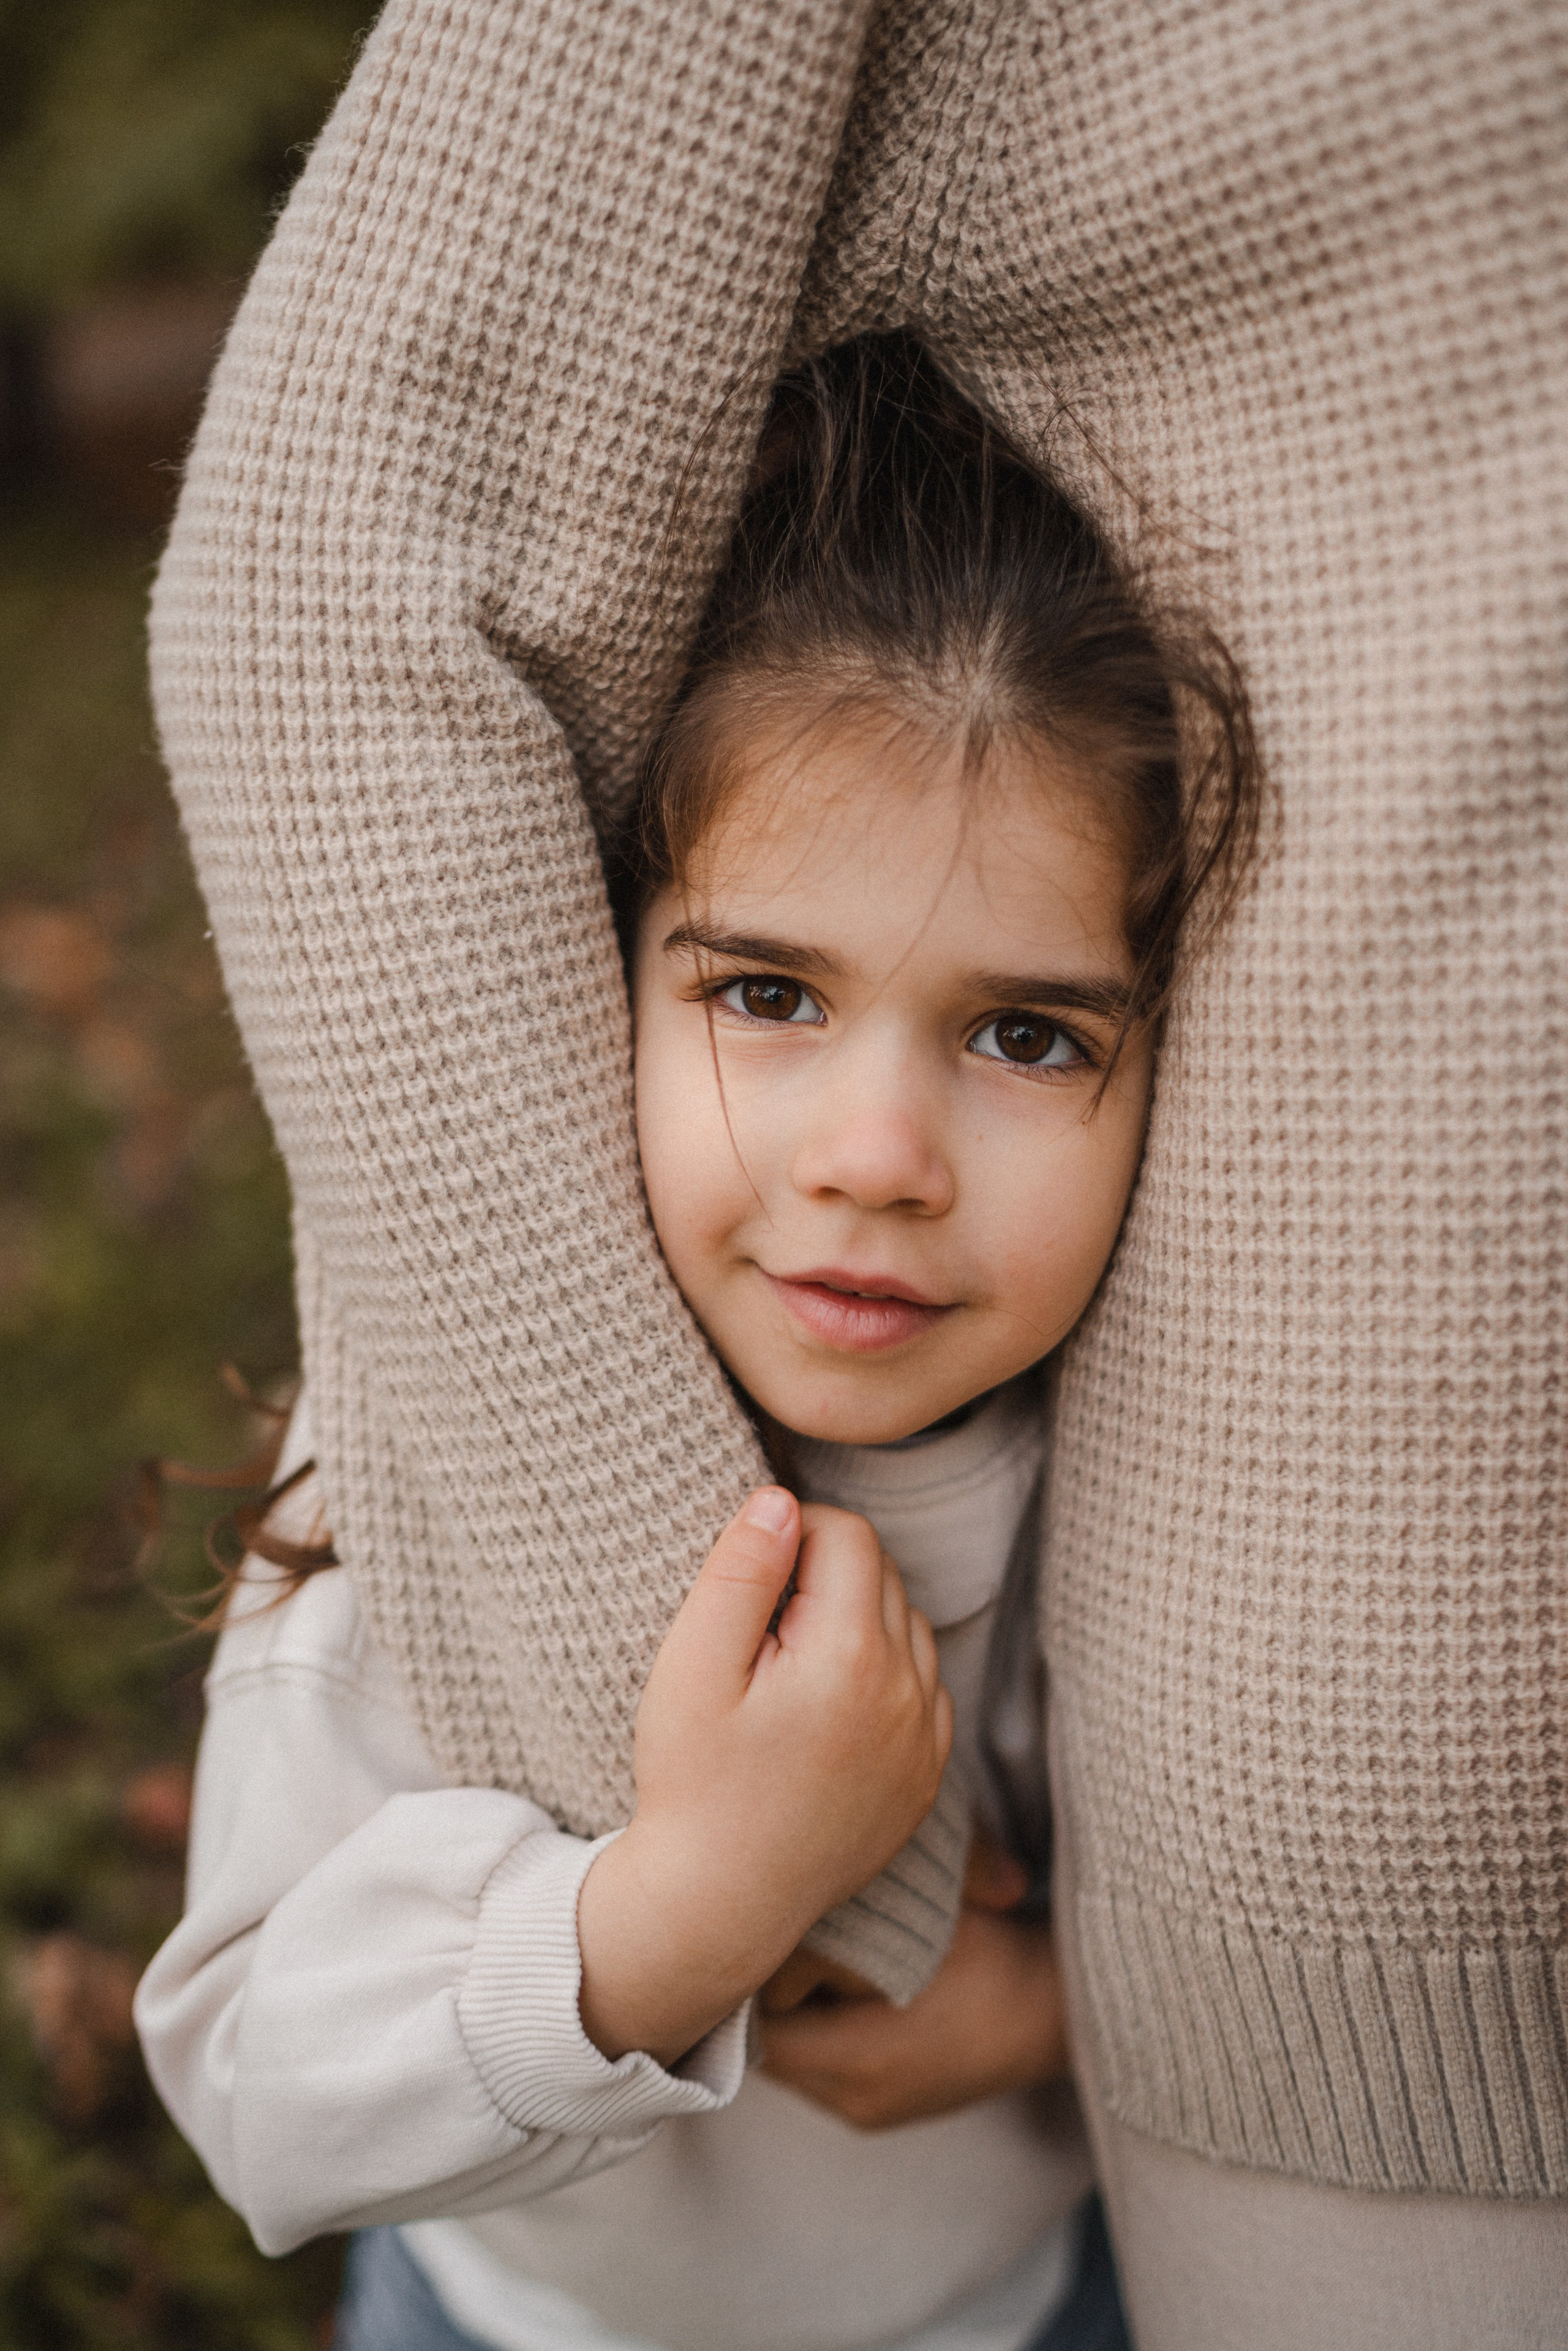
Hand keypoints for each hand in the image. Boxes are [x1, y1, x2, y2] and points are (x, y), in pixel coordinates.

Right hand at [578, 1489, 950, 2067]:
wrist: (720, 1904)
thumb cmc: (693, 1783)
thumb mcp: (691, 1667)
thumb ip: (740, 1572)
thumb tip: (780, 1499)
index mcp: (853, 1656)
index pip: (849, 1533)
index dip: (793, 1535)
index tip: (748, 1580)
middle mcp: (908, 1692)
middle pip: (882, 1574)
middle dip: (824, 1576)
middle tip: (759, 1629)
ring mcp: (925, 1739)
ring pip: (907, 1625)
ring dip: (856, 1622)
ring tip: (786, 1670)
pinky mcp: (927, 1777)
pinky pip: (921, 1687)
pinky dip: (881, 1677)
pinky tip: (822, 1710)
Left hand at [757, 1835, 1066, 2129]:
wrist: (1057, 2011)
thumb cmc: (987, 1953)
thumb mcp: (913, 1919)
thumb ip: (844, 1915)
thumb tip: (774, 1896)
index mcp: (859, 2058)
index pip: (761, 2030)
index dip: (752, 1982)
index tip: (761, 1934)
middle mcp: (855, 2098)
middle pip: (771, 2051)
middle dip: (766, 2000)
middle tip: (777, 1943)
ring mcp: (869, 2111)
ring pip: (793, 2064)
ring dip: (792, 2019)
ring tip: (809, 1966)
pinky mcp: (884, 2110)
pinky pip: (820, 2075)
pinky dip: (818, 2035)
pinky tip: (840, 1992)